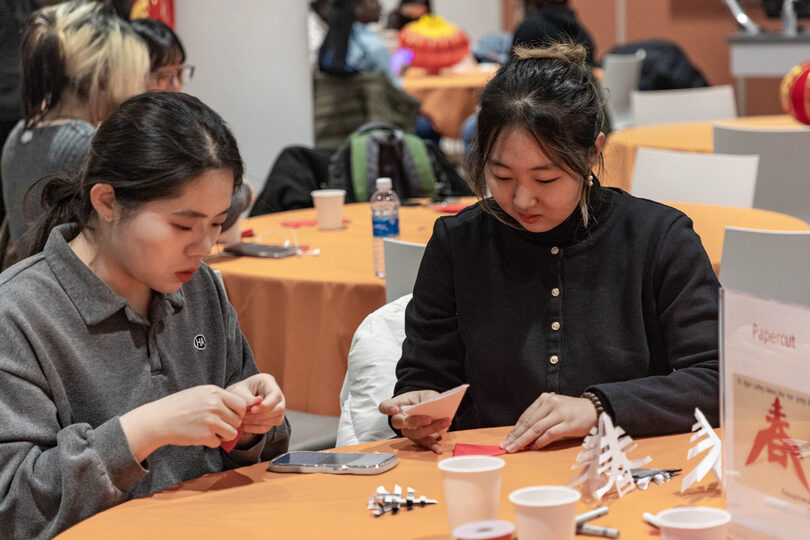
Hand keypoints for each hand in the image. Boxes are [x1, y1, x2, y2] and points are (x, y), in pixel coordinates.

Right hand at [121, 385, 249, 461]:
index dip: (238, 413)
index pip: (242, 405)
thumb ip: (219, 399)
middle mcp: (215, 405)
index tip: (230, 417)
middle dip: (231, 425)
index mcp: (215, 392)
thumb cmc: (179, 406)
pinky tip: (199, 435)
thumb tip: (241, 409)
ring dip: (223, 435)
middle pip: (238, 420)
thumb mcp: (200, 394)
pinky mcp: (205, 435)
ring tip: (209, 431)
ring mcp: (211, 421)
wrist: (158, 420)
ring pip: (232, 433)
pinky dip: (211, 442)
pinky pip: (218, 442)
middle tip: (217, 425)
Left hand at [227, 374, 285, 437]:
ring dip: (258, 423)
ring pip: (276, 420)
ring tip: (243, 421)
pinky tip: (245, 426)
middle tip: (245, 417)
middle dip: (262, 415)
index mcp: (270, 383)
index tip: (252, 410)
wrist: (237, 398)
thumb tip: (255, 407)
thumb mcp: (239, 391)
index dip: (266, 405)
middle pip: (280, 409)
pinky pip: (268, 427)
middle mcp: (278, 397)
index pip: (276, 395)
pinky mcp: (272, 419)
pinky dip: (256, 429)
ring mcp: (277, 409)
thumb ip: (247, 398)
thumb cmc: (239, 391)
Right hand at [379, 390, 450, 453]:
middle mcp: (400, 420)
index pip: (385, 406)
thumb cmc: (423, 399)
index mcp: (397, 405)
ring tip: (445, 422)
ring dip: (431, 430)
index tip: (394, 409)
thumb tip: (435, 405)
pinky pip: (424, 443)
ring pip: (415, 434)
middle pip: (400, 423)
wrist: (429, 406)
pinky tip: (439, 449)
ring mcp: (408, 431)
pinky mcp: (419, 439)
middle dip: (414, 421)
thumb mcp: (425, 394)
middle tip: (428, 418)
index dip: (387, 409)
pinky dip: (433, 446)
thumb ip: (427, 399)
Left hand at [499, 393, 597, 452]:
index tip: (506, 440)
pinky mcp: (567, 423)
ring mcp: (559, 412)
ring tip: (515, 449)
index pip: (525, 416)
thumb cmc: (571, 411)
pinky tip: (533, 448)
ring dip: (524, 440)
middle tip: (505, 447)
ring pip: (536, 428)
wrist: (594, 409)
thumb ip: (540, 418)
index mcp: (544, 399)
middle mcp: (550, 403)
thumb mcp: (554, 409)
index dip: (515, 430)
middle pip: (528, 423)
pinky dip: (540, 442)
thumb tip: (523, 435)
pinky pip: (549, 433)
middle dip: (515, 436)